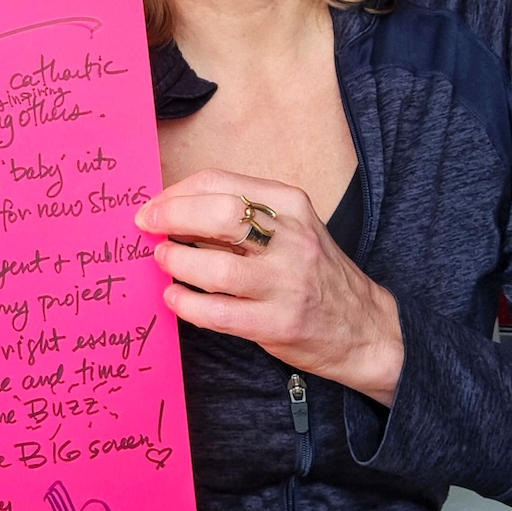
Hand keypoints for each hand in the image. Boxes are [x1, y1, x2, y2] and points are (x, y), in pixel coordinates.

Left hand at [135, 169, 404, 406]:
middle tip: (147, 228)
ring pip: (215, 267)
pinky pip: (218, 313)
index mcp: (290, 204)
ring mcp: (287, 283)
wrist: (364, 327)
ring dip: (176, 262)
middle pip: (218, 215)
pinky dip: (186, 304)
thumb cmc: (313, 271)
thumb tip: (172, 208)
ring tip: (163, 261)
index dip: (175, 193)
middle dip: (171, 218)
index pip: (220, 183)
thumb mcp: (289, 226)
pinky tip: (175, 298)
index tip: (152, 208)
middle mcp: (292, 238)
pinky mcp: (279, 323)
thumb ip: (241, 214)